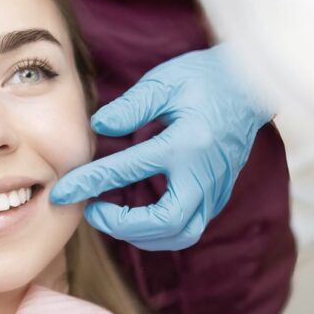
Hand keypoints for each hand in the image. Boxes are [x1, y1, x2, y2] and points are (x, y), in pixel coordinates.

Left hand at [49, 45, 272, 250]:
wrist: (251, 85)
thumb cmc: (204, 78)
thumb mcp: (163, 82)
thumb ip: (130, 107)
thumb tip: (98, 128)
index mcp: (186, 143)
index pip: (128, 170)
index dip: (90, 182)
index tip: (62, 191)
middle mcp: (204, 173)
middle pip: (166, 223)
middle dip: (123, 226)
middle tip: (94, 211)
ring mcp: (216, 188)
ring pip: (182, 234)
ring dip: (142, 235)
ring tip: (112, 217)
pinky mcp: (219, 195)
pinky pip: (190, 226)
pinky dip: (159, 230)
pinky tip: (136, 216)